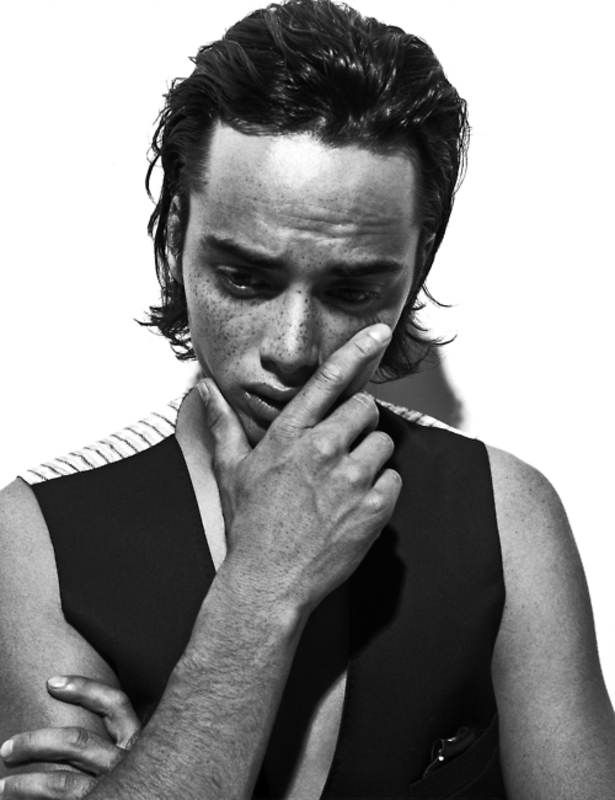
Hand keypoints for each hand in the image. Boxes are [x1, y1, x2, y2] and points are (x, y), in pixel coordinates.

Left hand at [0, 676, 140, 798]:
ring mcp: (115, 791)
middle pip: (76, 742)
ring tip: (1, 788)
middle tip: (7, 749)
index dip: (84, 689)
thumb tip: (81, 737)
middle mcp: (129, 766)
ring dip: (25, 785)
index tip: (51, 683)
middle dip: (36, 742)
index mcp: (142, 744)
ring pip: (61, 783)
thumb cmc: (160, 785)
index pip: (115, 704)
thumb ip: (125, 746)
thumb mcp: (148, 759)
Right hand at [202, 323, 401, 613]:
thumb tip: (204, 389)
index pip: (327, 380)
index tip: (377, 333)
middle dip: (358, 422)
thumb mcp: (230, 471)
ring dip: (370, 457)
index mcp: (289, 436)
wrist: (268, 582)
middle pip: (365, 408)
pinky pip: (394, 479)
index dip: (356, 351)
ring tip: (345, 482)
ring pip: (384, 443)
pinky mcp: (374, 508)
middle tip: (342, 446)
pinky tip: (356, 505)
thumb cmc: (249, 527)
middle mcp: (323, 449)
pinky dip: (381, 489)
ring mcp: (351, 479)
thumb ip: (222, 423)